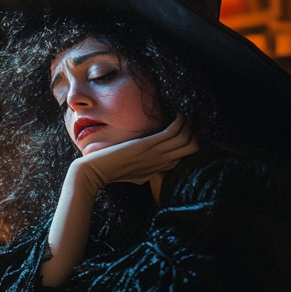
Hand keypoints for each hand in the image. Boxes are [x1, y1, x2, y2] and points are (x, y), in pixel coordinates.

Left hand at [72, 116, 197, 191]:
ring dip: (189, 126)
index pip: (184, 158)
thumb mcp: (137, 175)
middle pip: (190, 149)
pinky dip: (179, 123)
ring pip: (185, 140)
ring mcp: (156, 154)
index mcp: (159, 169)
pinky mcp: (148, 145)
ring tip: (185, 118)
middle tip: (190, 124)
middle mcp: (161, 162)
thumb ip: (148, 171)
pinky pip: (172, 133)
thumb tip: (152, 167)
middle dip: (194, 135)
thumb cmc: (113, 172)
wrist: (96, 172)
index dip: (191, 146)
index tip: (189, 134)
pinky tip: (177, 116)